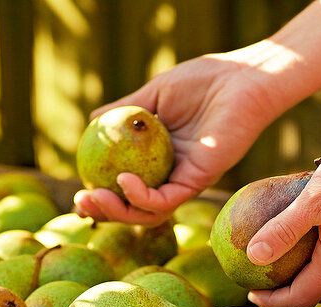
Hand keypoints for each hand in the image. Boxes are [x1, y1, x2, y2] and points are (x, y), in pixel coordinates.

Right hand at [73, 49, 283, 225]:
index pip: (126, 187)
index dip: (102, 195)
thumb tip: (92, 123)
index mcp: (159, 159)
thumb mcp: (154, 94)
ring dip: (119, 211)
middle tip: (81, 205)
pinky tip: (123, 182)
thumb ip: (126, 110)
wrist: (241, 78)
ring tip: (94, 199)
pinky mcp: (201, 181)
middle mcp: (172, 176)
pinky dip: (143, 196)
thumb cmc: (204, 81)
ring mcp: (186, 181)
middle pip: (134, 208)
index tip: (79, 192)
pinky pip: (168, 198)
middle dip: (105, 213)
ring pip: (149, 212)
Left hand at [246, 107, 320, 306]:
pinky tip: (305, 234)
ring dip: (307, 277)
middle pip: (320, 293)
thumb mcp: (313, 198)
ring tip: (281, 263)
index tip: (251, 294)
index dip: (275, 302)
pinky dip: (319, 256)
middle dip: (291, 296)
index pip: (303, 296)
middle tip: (264, 284)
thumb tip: (253, 256)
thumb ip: (283, 229)